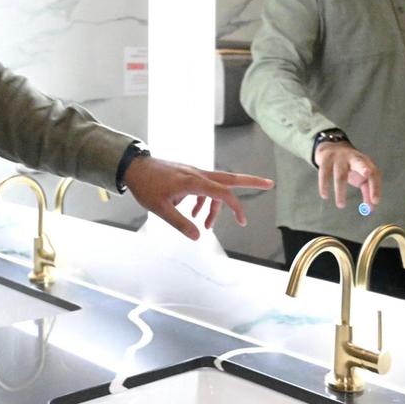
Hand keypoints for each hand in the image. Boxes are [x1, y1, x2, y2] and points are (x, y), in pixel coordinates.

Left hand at [123, 156, 273, 239]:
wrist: (134, 167)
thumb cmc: (146, 186)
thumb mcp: (160, 209)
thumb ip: (180, 223)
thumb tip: (198, 236)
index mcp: (194, 182)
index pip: (223, 193)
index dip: (236, 207)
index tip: (243, 222)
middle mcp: (197, 174)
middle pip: (230, 178)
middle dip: (251, 182)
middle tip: (270, 184)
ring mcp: (193, 173)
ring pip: (215, 188)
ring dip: (216, 207)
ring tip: (206, 225)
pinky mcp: (188, 175)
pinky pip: (204, 188)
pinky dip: (203, 201)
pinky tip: (192, 213)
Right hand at [313, 142, 380, 208]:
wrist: (331, 146)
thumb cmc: (350, 166)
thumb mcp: (361, 176)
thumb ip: (367, 191)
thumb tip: (371, 209)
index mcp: (365, 162)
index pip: (373, 174)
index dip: (375, 187)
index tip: (375, 201)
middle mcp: (353, 158)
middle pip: (359, 163)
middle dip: (363, 168)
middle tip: (366, 174)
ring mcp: (339, 157)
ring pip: (340, 175)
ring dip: (340, 191)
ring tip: (341, 205)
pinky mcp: (325, 159)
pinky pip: (324, 174)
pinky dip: (324, 185)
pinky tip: (324, 195)